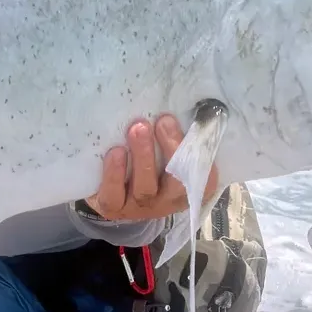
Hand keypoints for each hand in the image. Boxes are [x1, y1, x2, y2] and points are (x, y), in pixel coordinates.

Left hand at [84, 114, 217, 220]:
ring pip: (145, 188)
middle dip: (172, 149)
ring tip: (137, 128)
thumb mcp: (164, 150)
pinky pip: (114, 195)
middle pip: (177, 183)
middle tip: (163, 121)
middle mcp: (166, 200)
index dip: (203, 154)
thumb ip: (175, 136)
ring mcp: (140, 206)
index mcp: (186, 187)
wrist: (106, 192)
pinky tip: (116, 151)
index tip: (196, 126)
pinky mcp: (113, 206)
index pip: (204, 177)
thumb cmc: (144, 163)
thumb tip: (178, 105)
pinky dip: (115, 173)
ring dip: (143, 156)